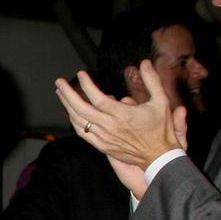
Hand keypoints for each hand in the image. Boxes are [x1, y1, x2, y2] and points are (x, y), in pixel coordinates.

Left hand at [55, 62, 183, 171]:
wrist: (159, 156)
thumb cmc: (160, 129)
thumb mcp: (161, 102)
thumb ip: (152, 80)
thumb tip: (144, 63)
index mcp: (122, 115)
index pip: (97, 98)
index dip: (86, 85)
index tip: (81, 74)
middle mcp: (109, 126)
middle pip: (81, 109)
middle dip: (67, 94)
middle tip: (59, 82)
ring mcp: (103, 137)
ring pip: (78, 121)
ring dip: (67, 106)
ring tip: (60, 93)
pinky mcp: (101, 146)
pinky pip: (82, 133)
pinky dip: (73, 121)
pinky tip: (69, 112)